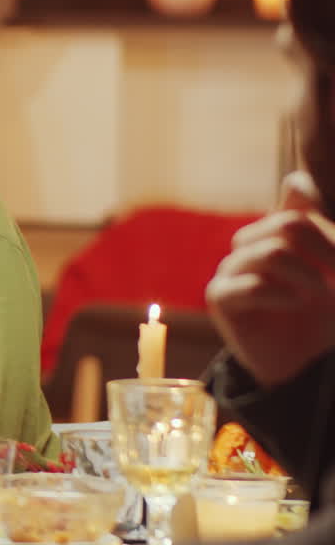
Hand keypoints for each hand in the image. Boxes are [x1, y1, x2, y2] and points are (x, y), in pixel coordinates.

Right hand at [205, 170, 334, 386]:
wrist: (303, 364)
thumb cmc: (324, 317)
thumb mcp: (334, 272)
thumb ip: (323, 231)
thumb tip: (299, 181)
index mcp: (280, 230)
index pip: (297, 196)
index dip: (320, 208)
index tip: (333, 234)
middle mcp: (252, 244)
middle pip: (287, 224)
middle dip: (325, 250)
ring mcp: (232, 269)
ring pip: (270, 252)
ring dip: (306, 275)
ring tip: (320, 296)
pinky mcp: (221, 298)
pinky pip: (250, 285)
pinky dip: (282, 295)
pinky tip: (297, 304)